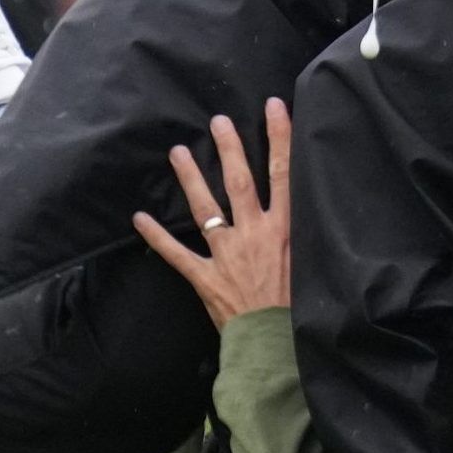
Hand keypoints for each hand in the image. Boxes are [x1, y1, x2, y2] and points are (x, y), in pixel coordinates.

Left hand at [131, 100, 292, 327]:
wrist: (276, 345)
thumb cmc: (299, 308)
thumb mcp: (312, 264)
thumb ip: (304, 235)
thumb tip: (310, 206)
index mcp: (283, 229)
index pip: (283, 174)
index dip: (279, 138)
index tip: (275, 108)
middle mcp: (253, 234)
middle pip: (239, 181)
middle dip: (229, 148)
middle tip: (218, 121)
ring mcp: (226, 254)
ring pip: (205, 208)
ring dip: (191, 178)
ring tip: (177, 152)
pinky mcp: (206, 277)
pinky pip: (176, 253)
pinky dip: (157, 236)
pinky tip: (139, 217)